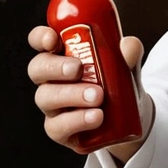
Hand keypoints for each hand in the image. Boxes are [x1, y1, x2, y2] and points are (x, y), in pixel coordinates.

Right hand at [27, 27, 152, 159]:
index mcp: (62, 57)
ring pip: (45, 97)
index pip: (41, 43)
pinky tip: (96, 117)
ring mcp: (52, 107)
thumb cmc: (119, 88)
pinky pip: (57, 127)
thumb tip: (128, 44)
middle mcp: (51, 80)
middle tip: (78, 69)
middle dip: (55, 67)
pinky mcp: (59, 130)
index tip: (52, 39)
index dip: (40, 38)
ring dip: (70, 95)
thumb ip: (129, 56)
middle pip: (37, 69)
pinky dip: (76, 120)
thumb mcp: (128, 70)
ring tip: (98, 96)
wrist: (128, 123)